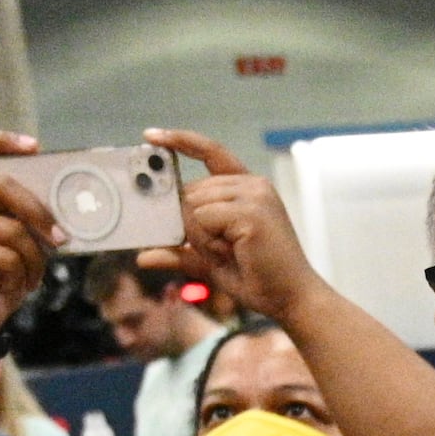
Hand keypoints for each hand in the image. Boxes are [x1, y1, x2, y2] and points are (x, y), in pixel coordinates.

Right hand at [0, 130, 60, 337]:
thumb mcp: (15, 243)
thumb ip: (26, 222)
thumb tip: (66, 216)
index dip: (5, 141)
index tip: (34, 146)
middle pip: (4, 186)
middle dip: (40, 213)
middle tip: (60, 239)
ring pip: (14, 230)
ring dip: (34, 260)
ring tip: (30, 276)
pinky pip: (8, 258)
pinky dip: (23, 276)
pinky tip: (15, 285)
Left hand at [136, 130, 315, 320]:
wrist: (291, 299)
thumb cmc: (258, 278)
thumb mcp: (210, 261)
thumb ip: (180, 252)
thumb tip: (143, 257)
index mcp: (248, 187)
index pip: (209, 152)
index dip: (180, 141)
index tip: (151, 136)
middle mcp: (253, 185)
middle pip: (192, 190)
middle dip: (192, 224)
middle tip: (222, 249)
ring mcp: (254, 195)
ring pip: (194, 205)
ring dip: (202, 236)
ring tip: (233, 252)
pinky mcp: (251, 211)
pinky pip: (203, 219)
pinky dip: (209, 241)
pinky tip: (235, 251)